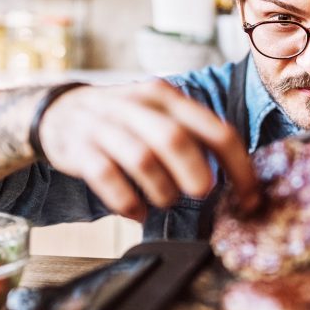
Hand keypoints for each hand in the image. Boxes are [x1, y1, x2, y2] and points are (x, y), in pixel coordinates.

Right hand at [38, 80, 259, 220]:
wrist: (59, 113)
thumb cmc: (123, 122)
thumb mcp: (158, 115)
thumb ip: (192, 137)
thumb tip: (236, 180)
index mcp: (167, 97)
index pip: (215, 130)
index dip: (239, 167)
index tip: (250, 198)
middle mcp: (137, 106)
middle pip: (175, 139)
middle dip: (196, 174)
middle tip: (203, 194)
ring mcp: (105, 126)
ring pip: (142, 159)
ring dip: (161, 190)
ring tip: (164, 201)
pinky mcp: (80, 149)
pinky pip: (106, 177)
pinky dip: (127, 202)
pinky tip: (136, 212)